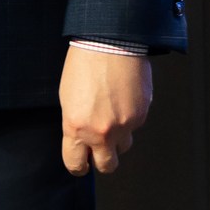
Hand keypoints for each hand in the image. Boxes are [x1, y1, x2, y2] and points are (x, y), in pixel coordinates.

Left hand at [60, 48, 152, 177]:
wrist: (110, 43)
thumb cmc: (84, 65)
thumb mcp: (68, 99)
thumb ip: (76, 125)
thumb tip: (83, 138)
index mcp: (76, 128)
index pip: (76, 163)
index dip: (78, 165)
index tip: (81, 163)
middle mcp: (102, 132)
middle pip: (107, 166)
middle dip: (103, 160)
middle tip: (100, 150)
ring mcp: (124, 126)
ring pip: (124, 145)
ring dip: (119, 137)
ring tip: (112, 113)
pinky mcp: (141, 115)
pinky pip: (135, 125)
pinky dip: (130, 117)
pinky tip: (123, 97)